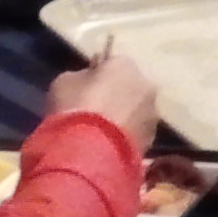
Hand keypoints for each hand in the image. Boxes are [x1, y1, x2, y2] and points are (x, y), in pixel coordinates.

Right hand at [44, 40, 162, 140]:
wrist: (90, 153)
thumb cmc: (74, 109)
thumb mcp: (65, 83)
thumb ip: (81, 77)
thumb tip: (87, 81)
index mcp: (125, 64)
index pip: (113, 63)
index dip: (99, 75)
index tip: (86, 87)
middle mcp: (146, 85)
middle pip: (130, 86)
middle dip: (116, 95)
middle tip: (96, 111)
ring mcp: (153, 114)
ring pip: (136, 110)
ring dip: (124, 117)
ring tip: (102, 132)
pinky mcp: (153, 140)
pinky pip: (137, 132)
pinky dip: (126, 136)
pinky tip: (109, 145)